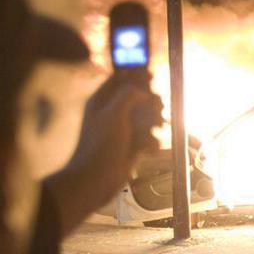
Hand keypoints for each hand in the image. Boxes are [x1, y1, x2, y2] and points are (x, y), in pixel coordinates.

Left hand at [44, 74, 161, 235]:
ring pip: (149, 116)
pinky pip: (150, 136)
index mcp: (102, 100)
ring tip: (152, 131)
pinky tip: (149, 151)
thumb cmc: (101, 145)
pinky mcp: (133, 144)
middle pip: (140, 96)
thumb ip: (129, 95)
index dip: (136, 74)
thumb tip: (143, 89)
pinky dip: (152, 142)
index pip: (120, 78)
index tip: (150, 75)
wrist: (96, 181)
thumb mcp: (113, 114)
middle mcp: (113, 112)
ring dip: (154, 123)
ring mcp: (124, 128)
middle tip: (156, 109)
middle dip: (151, 102)